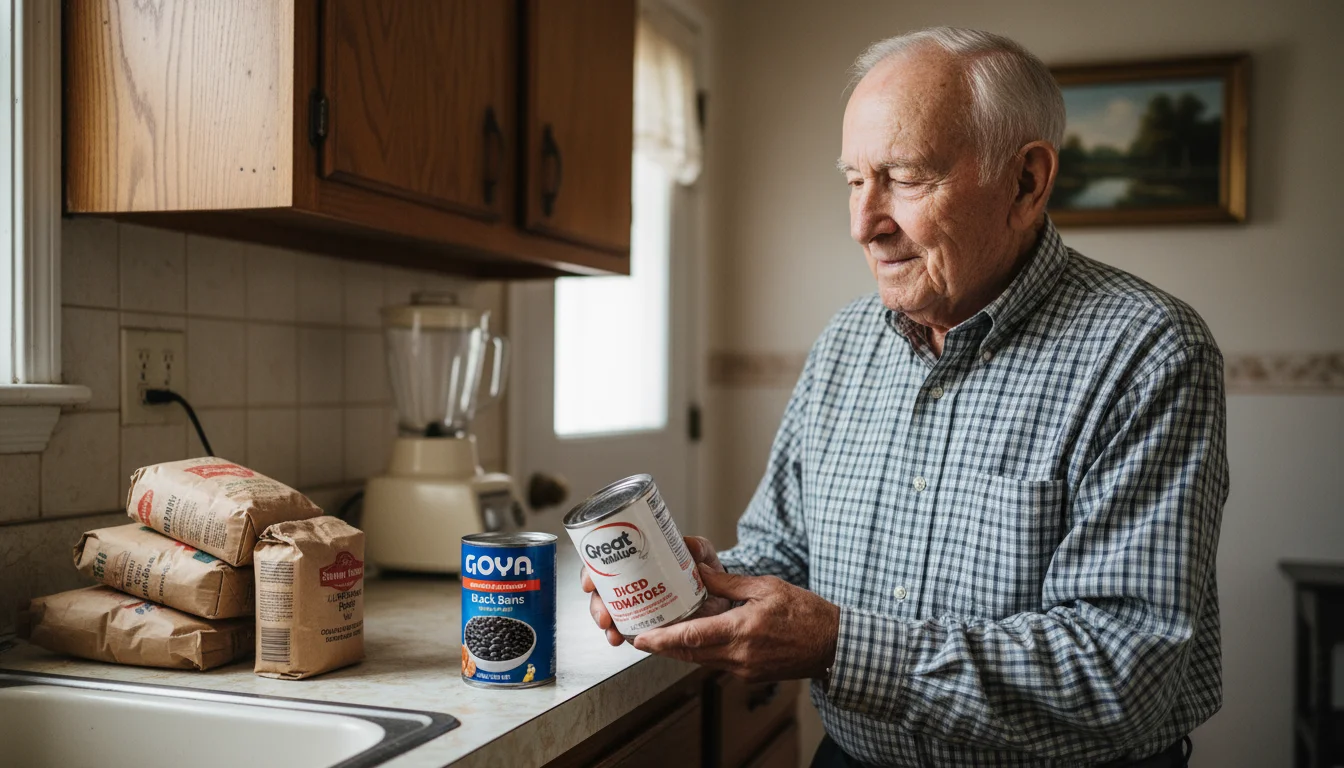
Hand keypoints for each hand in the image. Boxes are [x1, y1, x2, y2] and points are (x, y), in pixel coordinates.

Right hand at [582, 536, 730, 646]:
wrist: (722, 597)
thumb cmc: (705, 571)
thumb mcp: (701, 554)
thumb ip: (697, 548)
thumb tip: (689, 545)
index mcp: (636, 563)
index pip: (606, 564)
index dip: (591, 572)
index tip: (589, 582)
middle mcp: (632, 584)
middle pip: (602, 593)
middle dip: (597, 607)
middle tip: (604, 616)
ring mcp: (638, 606)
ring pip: (611, 615)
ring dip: (608, 626)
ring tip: (614, 634)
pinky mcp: (648, 625)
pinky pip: (629, 632)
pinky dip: (622, 637)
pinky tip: (624, 640)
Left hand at [632, 565, 838, 682]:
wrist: (832, 644)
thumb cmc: (805, 613)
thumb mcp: (766, 587)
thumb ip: (728, 582)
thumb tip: (700, 572)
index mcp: (742, 630)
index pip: (692, 637)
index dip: (663, 639)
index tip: (642, 639)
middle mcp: (740, 655)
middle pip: (690, 654)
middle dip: (664, 646)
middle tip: (644, 637)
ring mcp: (745, 669)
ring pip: (702, 660)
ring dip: (683, 649)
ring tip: (666, 634)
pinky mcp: (750, 675)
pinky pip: (718, 664)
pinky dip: (704, 652)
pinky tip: (699, 639)